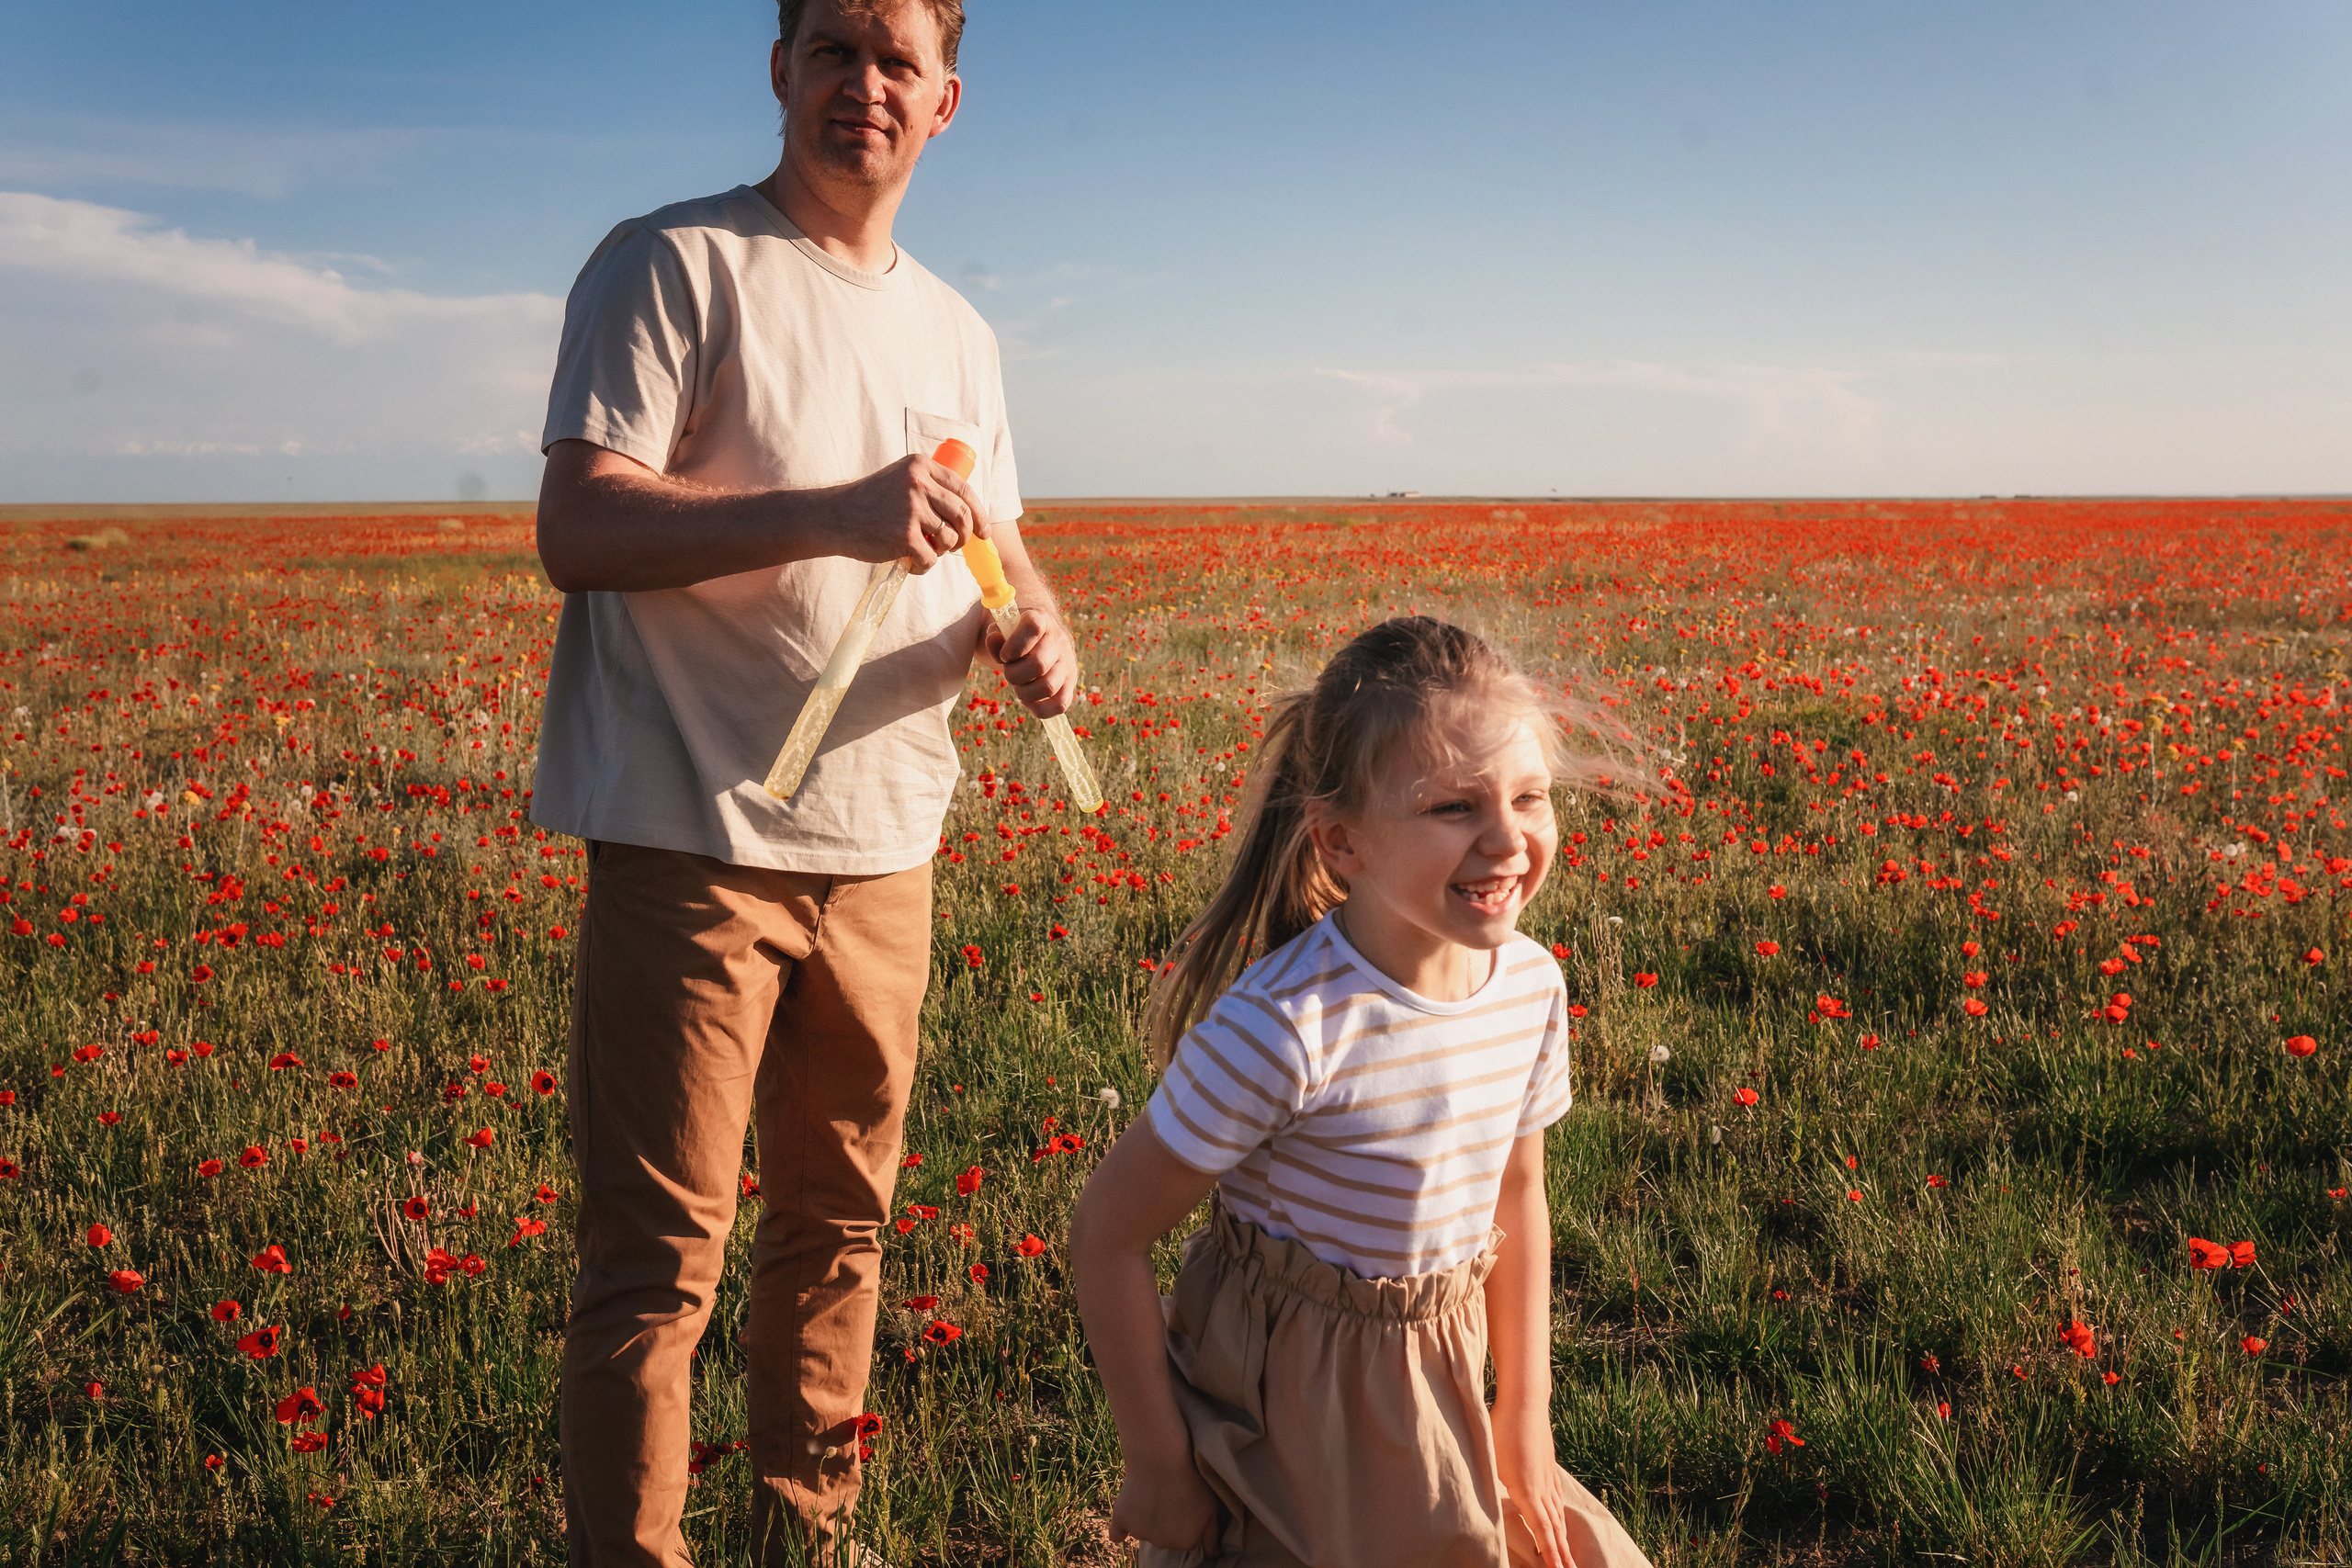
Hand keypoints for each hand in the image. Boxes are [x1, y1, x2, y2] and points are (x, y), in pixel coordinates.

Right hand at [825, 451, 984, 573]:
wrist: (834, 517)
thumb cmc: (868, 503)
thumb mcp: (899, 480)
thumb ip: (928, 487)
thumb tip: (967, 513)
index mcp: (920, 466)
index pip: (964, 490)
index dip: (979, 513)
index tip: (983, 531)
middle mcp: (918, 483)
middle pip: (962, 515)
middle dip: (965, 536)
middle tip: (956, 546)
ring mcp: (912, 509)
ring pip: (948, 538)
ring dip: (941, 551)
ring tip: (922, 550)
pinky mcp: (905, 535)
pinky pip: (931, 558)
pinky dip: (924, 566)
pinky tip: (909, 562)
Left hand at [982, 608, 1076, 717]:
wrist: (1040, 638)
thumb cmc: (1015, 636)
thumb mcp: (1003, 630)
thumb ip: (995, 636)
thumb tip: (993, 639)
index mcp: (1041, 620)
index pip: (1033, 627)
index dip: (1014, 645)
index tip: (1005, 654)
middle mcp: (1059, 641)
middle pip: (1038, 665)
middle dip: (1014, 675)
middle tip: (1009, 672)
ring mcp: (1067, 663)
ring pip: (1048, 687)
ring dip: (1024, 692)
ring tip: (1019, 686)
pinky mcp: (1070, 683)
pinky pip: (1060, 705)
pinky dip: (1039, 709)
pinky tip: (1028, 700)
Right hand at [1107, 1454, 1221, 1558]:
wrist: (1162, 1457)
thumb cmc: (1192, 1480)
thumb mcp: (1211, 1507)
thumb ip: (1211, 1535)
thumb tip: (1214, 1556)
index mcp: (1185, 1542)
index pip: (1185, 1538)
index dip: (1186, 1520)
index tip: (1185, 1502)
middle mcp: (1162, 1544)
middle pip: (1164, 1536)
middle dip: (1166, 1522)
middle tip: (1168, 1496)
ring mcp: (1140, 1533)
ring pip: (1143, 1531)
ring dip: (1146, 1519)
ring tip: (1152, 1492)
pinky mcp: (1121, 1520)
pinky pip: (1117, 1534)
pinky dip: (1120, 1530)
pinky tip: (1126, 1520)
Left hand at [1494, 1403, 1575, 1566]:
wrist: (1525, 1401)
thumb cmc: (1501, 1428)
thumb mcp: (1488, 1459)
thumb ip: (1488, 1485)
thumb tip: (1477, 1504)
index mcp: (1527, 1491)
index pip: (1542, 1531)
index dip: (1550, 1554)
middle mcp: (1543, 1488)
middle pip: (1556, 1528)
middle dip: (1563, 1554)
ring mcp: (1549, 1477)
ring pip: (1559, 1514)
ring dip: (1563, 1537)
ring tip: (1568, 1556)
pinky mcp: (1549, 1467)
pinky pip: (1558, 1498)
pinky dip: (1561, 1515)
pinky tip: (1561, 1519)